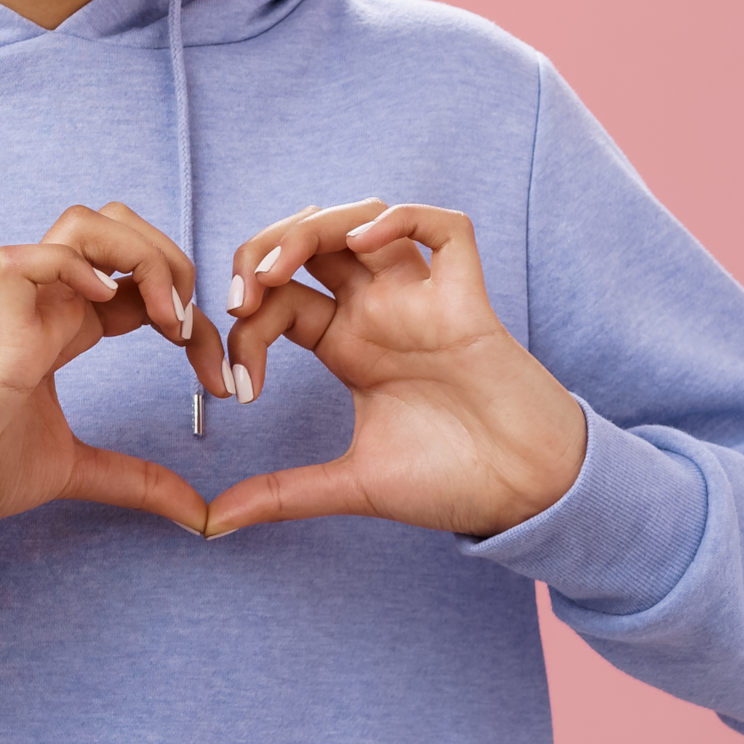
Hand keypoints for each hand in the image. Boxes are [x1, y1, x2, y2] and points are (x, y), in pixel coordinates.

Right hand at [0, 203, 228, 534]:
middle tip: (188, 327)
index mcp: (64, 329)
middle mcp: (45, 306)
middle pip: (115, 225)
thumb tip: (200, 514)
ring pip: (79, 224)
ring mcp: (17, 310)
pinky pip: (21, 262)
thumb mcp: (75, 472)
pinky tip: (101, 305)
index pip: (140, 282)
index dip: (192, 313)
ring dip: (135, 255)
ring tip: (159, 314)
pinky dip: (68, 268)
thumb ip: (136, 481)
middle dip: (171, 261)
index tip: (221, 380)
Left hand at [207, 200, 588, 538]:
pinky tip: (364, 244)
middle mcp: (380, 313)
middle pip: (311, 242)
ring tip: (277, 270)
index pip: (279, 302)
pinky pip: (446, 230)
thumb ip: (281, 495)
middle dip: (260, 253)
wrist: (530, 497)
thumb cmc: (453, 482)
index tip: (239, 389)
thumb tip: (213, 523)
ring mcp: (423, 302)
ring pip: (363, 220)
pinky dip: (402, 220)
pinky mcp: (469, 302)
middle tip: (237, 300)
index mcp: (348, 345)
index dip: (245, 329)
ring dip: (310, 230)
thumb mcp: (351, 485)